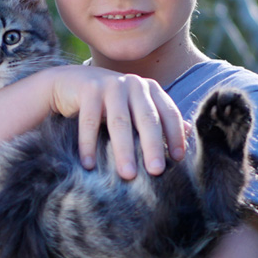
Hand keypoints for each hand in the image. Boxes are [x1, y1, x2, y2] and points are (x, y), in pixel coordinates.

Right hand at [46, 65, 186, 179]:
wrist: (68, 83)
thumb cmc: (107, 101)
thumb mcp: (134, 107)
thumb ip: (158, 117)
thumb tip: (189, 131)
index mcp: (149, 89)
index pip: (169, 113)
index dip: (175, 135)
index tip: (178, 159)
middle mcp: (133, 84)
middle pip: (147, 118)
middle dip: (153, 146)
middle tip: (156, 171)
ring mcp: (110, 84)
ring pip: (120, 121)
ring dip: (124, 150)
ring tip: (127, 174)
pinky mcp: (88, 88)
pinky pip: (90, 121)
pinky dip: (89, 144)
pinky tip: (89, 165)